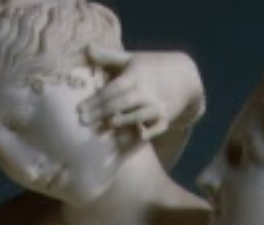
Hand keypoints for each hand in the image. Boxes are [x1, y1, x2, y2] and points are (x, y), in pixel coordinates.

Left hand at [80, 48, 203, 141]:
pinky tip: (140, 137)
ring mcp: (157, 104)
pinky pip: (159, 126)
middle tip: (82, 122)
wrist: (185, 76)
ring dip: (124, 121)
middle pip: (121, 102)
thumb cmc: (150, 67)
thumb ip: (109, 57)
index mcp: (135, 76)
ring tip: (106, 128)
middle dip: (102, 112)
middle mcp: (146, 90)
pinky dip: (151, 131)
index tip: (79, 108)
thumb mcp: (132, 59)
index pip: (112, 88)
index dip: (95, 99)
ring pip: (139, 115)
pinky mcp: (166, 117)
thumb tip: (87, 48)